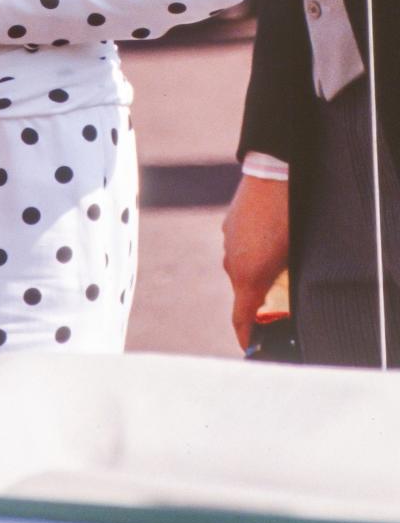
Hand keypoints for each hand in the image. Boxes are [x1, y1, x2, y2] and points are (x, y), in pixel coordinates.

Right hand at [222, 173, 289, 351]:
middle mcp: (231, 263)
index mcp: (246, 276)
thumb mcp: (293, 259)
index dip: (245, 337)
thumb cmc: (289, 219)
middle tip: (281, 299)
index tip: (251, 347)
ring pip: (242, 267)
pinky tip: (271, 238)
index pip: (240, 318)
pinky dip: (253, 251)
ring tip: (280, 260)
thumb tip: (284, 300)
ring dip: (257, 270)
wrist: (273, 175)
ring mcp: (228, 242)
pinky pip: (240, 247)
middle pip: (245, 292)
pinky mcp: (229, 225)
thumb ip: (284, 285)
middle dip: (260, 299)